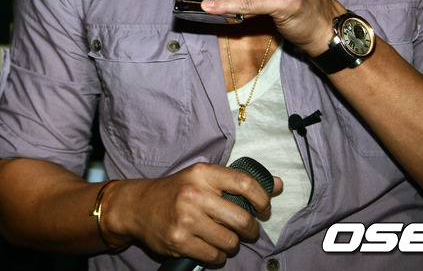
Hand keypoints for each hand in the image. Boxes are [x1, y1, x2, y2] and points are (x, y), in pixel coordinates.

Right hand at [108, 163, 281, 263]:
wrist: (139, 206)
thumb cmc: (178, 189)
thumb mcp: (205, 177)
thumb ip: (239, 181)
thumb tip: (277, 184)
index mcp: (204, 173)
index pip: (244, 183)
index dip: (262, 198)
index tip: (264, 208)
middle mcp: (196, 194)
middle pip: (241, 218)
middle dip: (251, 229)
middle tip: (249, 230)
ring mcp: (186, 219)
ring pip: (230, 240)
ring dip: (233, 243)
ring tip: (227, 238)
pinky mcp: (178, 241)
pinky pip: (213, 255)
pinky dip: (218, 255)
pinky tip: (213, 247)